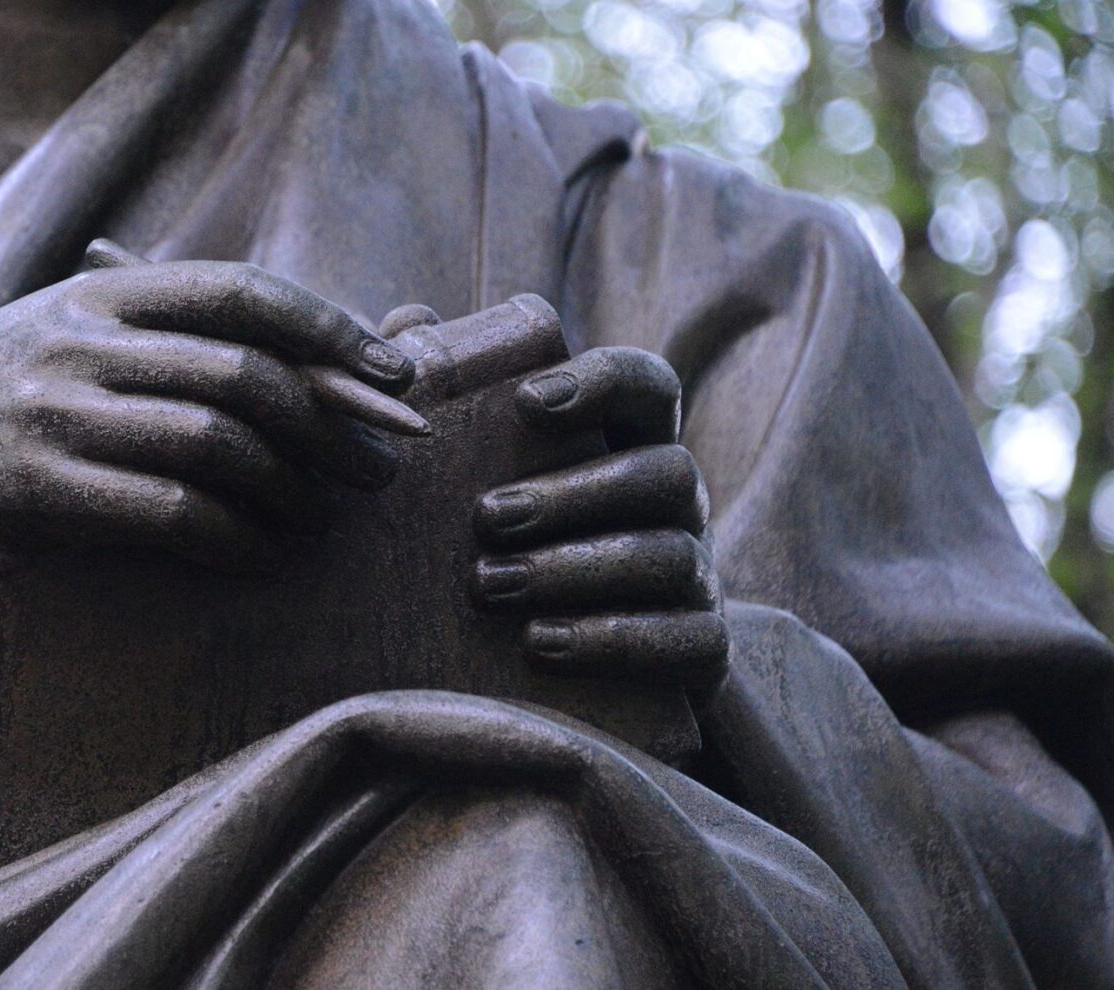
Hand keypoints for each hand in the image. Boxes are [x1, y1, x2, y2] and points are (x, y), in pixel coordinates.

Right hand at [0, 261, 417, 572]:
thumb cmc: (9, 381)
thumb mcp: (80, 327)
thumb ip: (180, 333)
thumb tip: (320, 352)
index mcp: (106, 291)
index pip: (243, 291)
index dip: (331, 329)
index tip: (394, 374)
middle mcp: (83, 339)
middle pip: (244, 373)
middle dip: (331, 425)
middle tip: (377, 468)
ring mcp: (57, 413)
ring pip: (214, 441)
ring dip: (291, 487)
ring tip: (323, 516)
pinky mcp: (38, 489)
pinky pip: (167, 511)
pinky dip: (234, 536)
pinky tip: (261, 553)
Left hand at [470, 347, 728, 691]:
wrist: (563, 669)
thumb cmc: (513, 541)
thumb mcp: (481, 471)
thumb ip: (452, 396)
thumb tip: (411, 325)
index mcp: (633, 445)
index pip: (647, 387)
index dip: (602, 382)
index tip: (528, 400)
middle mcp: (679, 505)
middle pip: (662, 473)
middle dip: (574, 492)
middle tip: (485, 517)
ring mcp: (698, 577)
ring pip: (669, 557)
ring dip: (577, 568)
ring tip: (492, 585)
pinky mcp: (702, 648)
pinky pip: (686, 641)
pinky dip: (612, 640)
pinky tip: (538, 643)